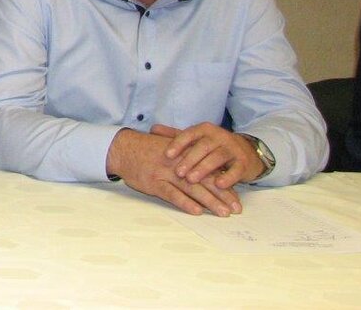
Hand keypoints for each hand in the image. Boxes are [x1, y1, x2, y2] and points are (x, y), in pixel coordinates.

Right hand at [106, 127, 242, 216]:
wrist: (123, 148)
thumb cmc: (147, 148)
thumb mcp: (169, 147)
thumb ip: (187, 155)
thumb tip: (207, 168)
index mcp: (185, 154)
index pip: (209, 170)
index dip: (224, 184)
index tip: (237, 198)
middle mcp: (179, 164)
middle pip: (205, 180)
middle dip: (222, 195)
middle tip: (236, 209)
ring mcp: (166, 173)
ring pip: (192, 188)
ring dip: (209, 201)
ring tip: (223, 213)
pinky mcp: (154, 183)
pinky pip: (172, 194)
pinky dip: (184, 202)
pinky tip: (196, 211)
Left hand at [153, 122, 265, 189]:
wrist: (245, 150)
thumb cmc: (212, 146)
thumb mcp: (195, 139)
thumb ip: (175, 135)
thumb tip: (152, 129)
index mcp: (204, 130)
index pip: (189, 134)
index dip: (178, 144)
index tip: (166, 155)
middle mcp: (218, 136)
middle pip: (203, 146)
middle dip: (189, 160)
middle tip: (178, 173)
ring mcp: (232, 149)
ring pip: (217, 157)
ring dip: (204, 169)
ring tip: (192, 180)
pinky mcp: (243, 162)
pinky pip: (236, 170)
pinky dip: (228, 177)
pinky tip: (219, 185)